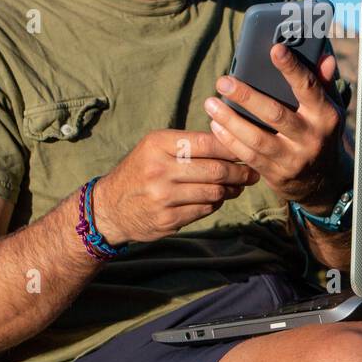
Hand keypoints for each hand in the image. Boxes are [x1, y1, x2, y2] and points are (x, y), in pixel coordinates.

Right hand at [92, 129, 260, 244]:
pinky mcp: (167, 220)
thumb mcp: (155, 147)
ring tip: (238, 185)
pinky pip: (204, 211)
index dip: (233, 147)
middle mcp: (159, 170)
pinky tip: (218, 199)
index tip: (246, 148)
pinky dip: (216, 204)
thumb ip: (188, 143)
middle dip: (240, 172)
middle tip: (252, 172)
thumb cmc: (141, 170)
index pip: (207, 142)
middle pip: (216, 170)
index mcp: (158, 144)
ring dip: (231, 190)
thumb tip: (232, 141)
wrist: (109, 208)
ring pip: (214, 193)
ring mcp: (162, 197)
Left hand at [205, 44, 349, 209]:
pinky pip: (248, 156)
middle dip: (246, 97)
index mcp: (325, 115)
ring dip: (230, 120)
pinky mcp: (276, 174)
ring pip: (256, 138)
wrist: (322, 181)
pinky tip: (216, 125)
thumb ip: (322, 82)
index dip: (292, 68)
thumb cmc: (319, 132)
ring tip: (211, 103)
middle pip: (275, 114)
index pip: (308, 88)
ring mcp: (293, 158)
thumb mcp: (327, 108)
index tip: (275, 49)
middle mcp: (310, 137)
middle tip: (223, 81)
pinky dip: (229, 140)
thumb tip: (324, 57)